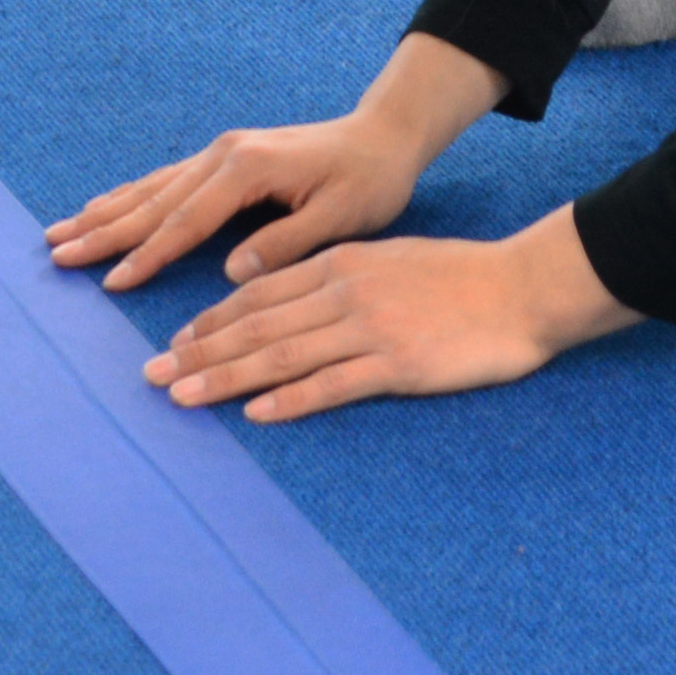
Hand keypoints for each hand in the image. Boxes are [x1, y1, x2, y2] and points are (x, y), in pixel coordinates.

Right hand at [51, 32, 508, 289]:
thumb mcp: (342, 216)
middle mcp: (225, 155)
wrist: (384, 135)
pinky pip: (166, 180)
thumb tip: (233, 271)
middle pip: (154, 202)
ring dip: (105, 212)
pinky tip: (104, 206)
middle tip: (56, 255)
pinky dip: (130, 196)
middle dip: (103, 231)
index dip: (149, 255)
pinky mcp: (225, 156)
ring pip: (152, 188)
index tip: (112, 283)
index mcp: (248, 170)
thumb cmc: (369, 180)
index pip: (187, 222)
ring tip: (60, 232)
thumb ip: (287, 242)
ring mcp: (221, 152)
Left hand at [146, 209, 634, 422]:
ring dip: (223, 375)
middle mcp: (346, 291)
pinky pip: (332, 384)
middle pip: (256, 324)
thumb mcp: (392, 262)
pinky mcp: (400, 364)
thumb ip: (343, 280)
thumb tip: (296, 306)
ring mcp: (371, 327)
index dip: (212, 319)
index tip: (176, 342)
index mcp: (343, 263)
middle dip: (197, 350)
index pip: (260, 291)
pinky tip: (256, 412)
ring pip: (281, 354)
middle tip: (150, 375)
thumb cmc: (464, 279)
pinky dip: (289, 399)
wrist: (525, 287)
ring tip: (181, 395)